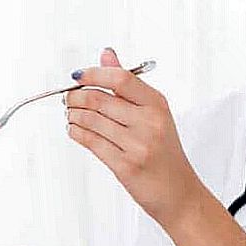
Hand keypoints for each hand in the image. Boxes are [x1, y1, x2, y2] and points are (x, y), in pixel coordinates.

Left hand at [65, 48, 202, 226]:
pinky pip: (90, 142)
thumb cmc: (163, 152)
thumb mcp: (153, 113)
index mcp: (157, 104)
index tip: (76, 76)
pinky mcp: (125, 165)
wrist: (178, 191)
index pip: (120, 78)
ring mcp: (137, 144)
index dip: (93, 74)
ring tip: (71, 115)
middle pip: (98, 99)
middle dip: (74, 98)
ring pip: (90, 120)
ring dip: (72, 116)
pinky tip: (74, 129)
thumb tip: (107, 54)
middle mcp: (149, 122)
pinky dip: (75, 132)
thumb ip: (127, 84)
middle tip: (68, 99)